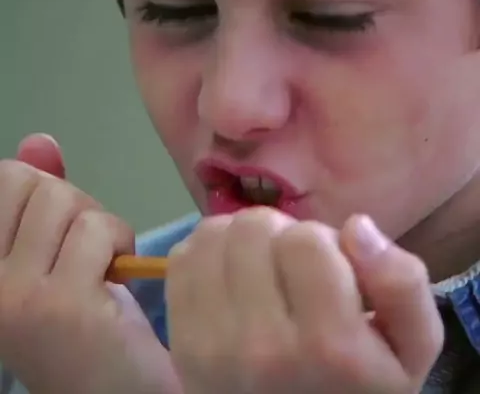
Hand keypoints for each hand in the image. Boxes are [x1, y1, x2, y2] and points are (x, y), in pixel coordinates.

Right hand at [0, 134, 181, 393]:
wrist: (117, 390)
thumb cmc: (86, 323)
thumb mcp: (56, 253)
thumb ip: (40, 202)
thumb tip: (38, 140)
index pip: (4, 178)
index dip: (44, 191)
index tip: (59, 232)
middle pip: (34, 183)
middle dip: (74, 206)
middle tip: (86, 250)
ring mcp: (12, 295)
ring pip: (66, 201)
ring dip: (100, 227)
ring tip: (103, 265)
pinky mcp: (59, 304)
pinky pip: (97, 229)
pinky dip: (119, 243)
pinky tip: (116, 278)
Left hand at [166, 207, 443, 393]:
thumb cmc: (356, 386)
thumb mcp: (409, 347)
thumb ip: (401, 282)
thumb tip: (357, 226)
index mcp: (329, 345)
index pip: (307, 239)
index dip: (321, 241)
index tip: (326, 268)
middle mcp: (263, 346)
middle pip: (255, 229)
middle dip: (279, 235)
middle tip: (291, 268)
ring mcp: (212, 344)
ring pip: (215, 233)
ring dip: (242, 238)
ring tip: (261, 268)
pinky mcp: (181, 340)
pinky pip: (184, 256)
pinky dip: (209, 251)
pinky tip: (230, 274)